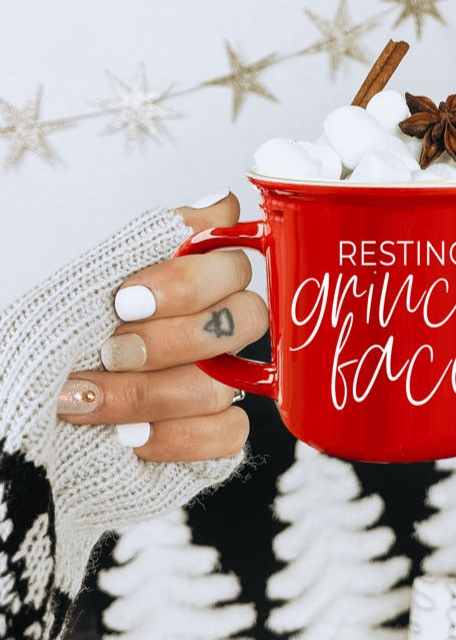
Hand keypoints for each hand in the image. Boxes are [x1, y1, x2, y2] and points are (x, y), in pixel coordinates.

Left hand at [56, 192, 267, 461]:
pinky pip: (227, 432)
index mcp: (186, 288)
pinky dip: (173, 437)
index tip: (126, 299)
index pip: (235, 264)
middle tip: (113, 349)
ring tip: (88, 398)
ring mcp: (215, 384)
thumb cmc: (43, 348)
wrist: (13, 414)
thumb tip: (223, 202)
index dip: (189, 283)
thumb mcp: (86, 283)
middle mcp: (209, 331)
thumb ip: (158, 239)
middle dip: (174, 338)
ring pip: (223, 383)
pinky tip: (128, 436)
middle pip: (248, 318)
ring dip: (147, 393)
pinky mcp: (213, 435)